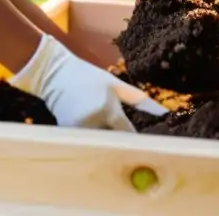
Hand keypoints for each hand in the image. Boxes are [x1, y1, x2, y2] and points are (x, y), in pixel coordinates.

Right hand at [11, 34, 167, 130]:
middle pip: (114, 143)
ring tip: (104, 132)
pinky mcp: (67, 134)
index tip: (141, 142)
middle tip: (125, 141)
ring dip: (104, 141)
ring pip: (98, 144)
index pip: (128, 133)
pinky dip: (89, 139)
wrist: (55, 74)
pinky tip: (89, 129)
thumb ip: (138, 99)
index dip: (135, 139)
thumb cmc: (88, 77)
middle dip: (120, 143)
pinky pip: (84, 142)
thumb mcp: (115, 84)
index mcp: (110, 110)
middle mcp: (95, 122)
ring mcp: (79, 130)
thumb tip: (162, 111)